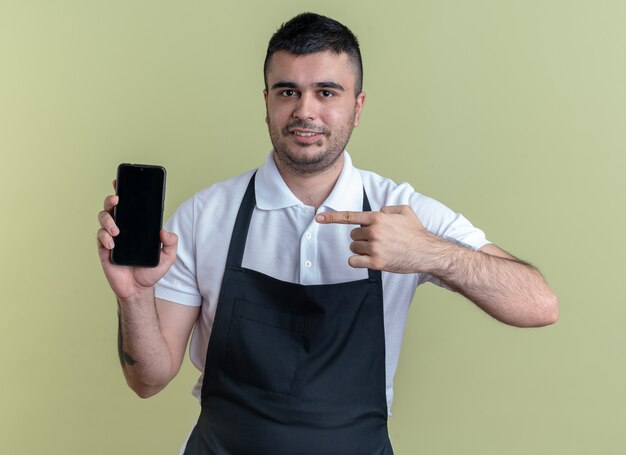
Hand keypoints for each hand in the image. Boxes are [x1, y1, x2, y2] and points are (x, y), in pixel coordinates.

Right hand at [97, 180, 177, 300]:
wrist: (138, 289)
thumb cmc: (151, 271)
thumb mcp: (168, 257)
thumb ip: (171, 243)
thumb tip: (165, 232)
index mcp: (137, 226)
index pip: (130, 206)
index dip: (124, 192)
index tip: (121, 181)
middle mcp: (123, 228)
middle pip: (112, 207)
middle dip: (111, 199)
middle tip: (117, 199)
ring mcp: (112, 237)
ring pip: (104, 218)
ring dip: (108, 220)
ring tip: (117, 231)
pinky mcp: (104, 249)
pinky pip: (100, 237)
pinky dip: (105, 237)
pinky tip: (113, 243)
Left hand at [315, 205, 436, 272]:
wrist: (427, 252)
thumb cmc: (416, 232)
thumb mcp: (405, 211)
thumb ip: (388, 208)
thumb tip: (379, 211)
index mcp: (378, 218)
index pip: (350, 216)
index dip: (331, 217)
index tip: (318, 218)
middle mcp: (374, 232)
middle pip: (353, 235)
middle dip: (362, 237)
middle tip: (378, 240)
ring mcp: (374, 248)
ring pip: (354, 248)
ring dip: (362, 249)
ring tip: (379, 249)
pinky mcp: (376, 263)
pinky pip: (354, 261)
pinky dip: (358, 261)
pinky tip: (370, 259)